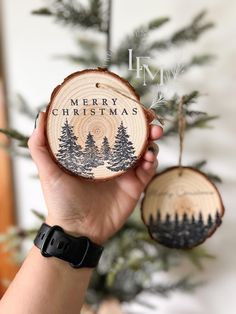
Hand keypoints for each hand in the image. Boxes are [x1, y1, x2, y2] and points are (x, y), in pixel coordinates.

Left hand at [28, 112, 162, 243]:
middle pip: (132, 136)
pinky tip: (148, 157)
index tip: (128, 103)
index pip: (110, 128)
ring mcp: (124, 172)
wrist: (77, 230)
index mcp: (94, 152)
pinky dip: (152, 161)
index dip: (121, 114)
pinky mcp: (134, 186)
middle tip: (149, 117)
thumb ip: (40, 145)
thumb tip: (41, 114)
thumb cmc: (61, 201)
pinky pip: (148, 170)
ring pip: (144, 150)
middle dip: (143, 124)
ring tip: (154, 133)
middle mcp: (110, 159)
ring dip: (151, 140)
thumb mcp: (48, 171)